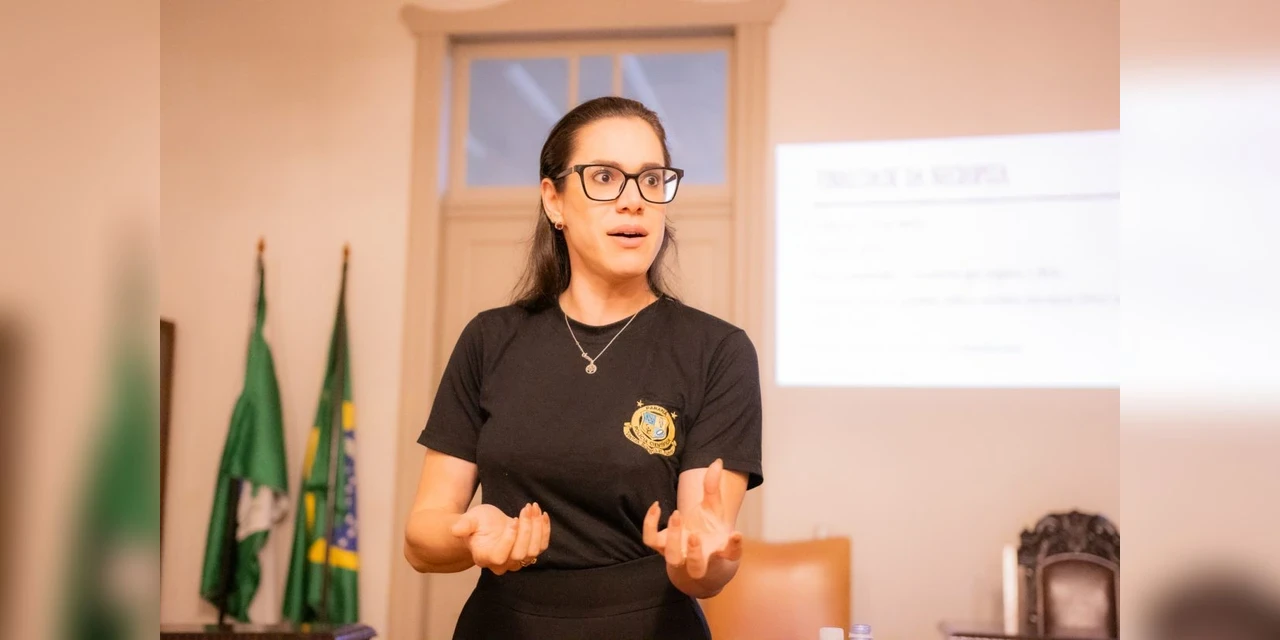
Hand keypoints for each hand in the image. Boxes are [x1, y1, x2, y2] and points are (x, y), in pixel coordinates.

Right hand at [450, 502, 549, 574]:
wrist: (487, 527)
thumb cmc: (477, 524)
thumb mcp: (470, 520)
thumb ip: (464, 525)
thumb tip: (455, 530)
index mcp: (485, 557)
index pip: (500, 556)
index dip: (509, 540)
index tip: (513, 520)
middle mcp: (502, 564)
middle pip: (520, 554)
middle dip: (527, 529)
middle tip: (526, 508)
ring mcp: (517, 560)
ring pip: (534, 550)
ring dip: (537, 527)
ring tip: (532, 507)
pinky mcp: (529, 552)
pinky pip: (542, 545)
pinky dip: (545, 530)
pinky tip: (542, 514)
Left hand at [643, 459, 743, 579]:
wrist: (690, 553)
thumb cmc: (707, 531)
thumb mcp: (714, 510)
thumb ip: (713, 488)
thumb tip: (716, 462)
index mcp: (718, 551)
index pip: (730, 555)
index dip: (734, 547)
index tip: (735, 534)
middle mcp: (699, 560)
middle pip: (697, 568)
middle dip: (695, 553)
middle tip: (694, 535)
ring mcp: (678, 556)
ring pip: (673, 558)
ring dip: (674, 538)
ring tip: (676, 514)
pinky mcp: (660, 547)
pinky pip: (650, 540)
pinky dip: (650, 524)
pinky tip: (656, 506)